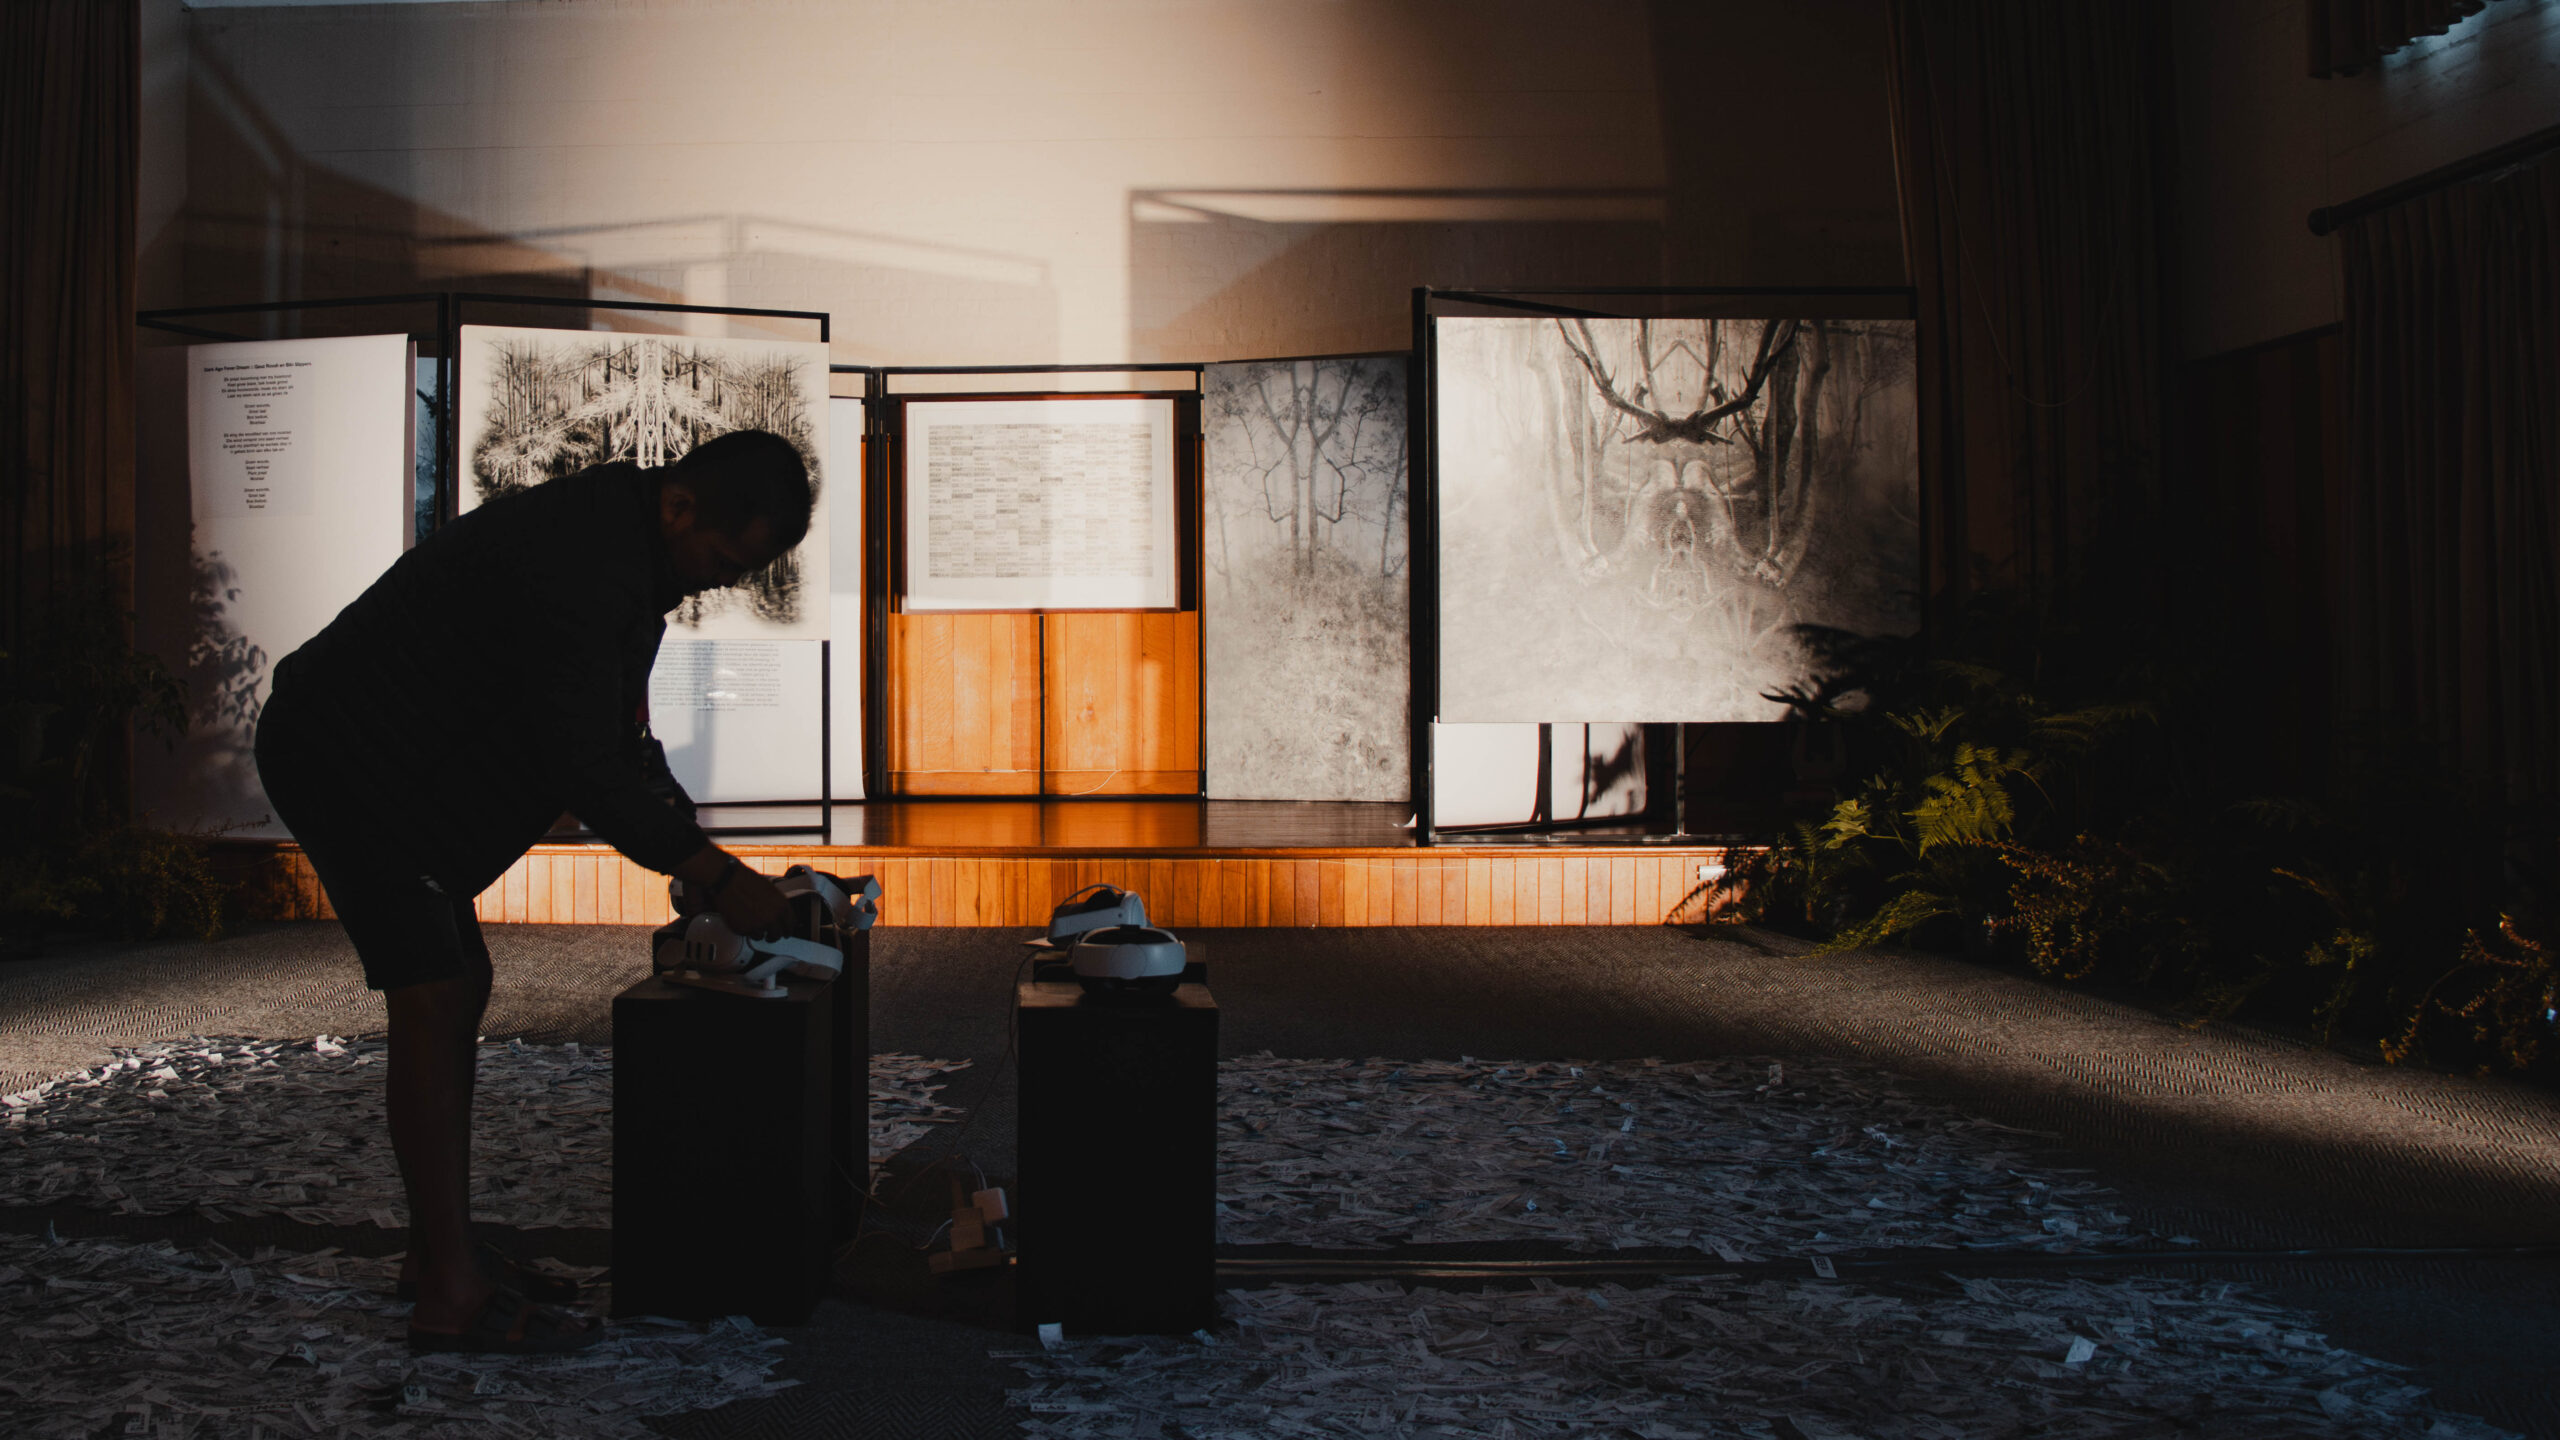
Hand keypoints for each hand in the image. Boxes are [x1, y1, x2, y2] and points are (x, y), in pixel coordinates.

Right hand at [673, 845, 792, 938]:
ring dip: (758, 932)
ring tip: (752, 922)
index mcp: (782, 906)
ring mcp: (758, 925)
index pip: (791, 924)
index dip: (788, 929)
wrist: (728, 880)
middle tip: (770, 935)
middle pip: (777, 935)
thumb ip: (777, 905)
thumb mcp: (770, 890)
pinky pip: (747, 935)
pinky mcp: (743, 930)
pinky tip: (742, 919)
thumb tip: (780, 915)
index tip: (786, 931)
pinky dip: (745, 930)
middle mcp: (772, 918)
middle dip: (773, 935)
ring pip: (762, 937)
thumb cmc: (746, 880)